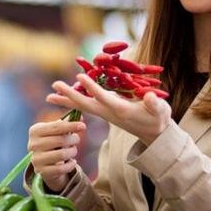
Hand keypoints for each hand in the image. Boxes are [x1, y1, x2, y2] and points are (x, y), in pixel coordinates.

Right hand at [27, 119, 85, 191]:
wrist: (45, 162)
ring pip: (62, 155)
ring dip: (72, 152)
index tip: (83, 126)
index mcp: (35, 131)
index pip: (56, 127)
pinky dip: (71, 165)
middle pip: (60, 140)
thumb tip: (80, 116)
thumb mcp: (57, 131)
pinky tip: (72, 162)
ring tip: (73, 150)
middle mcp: (33, 144)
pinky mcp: (41, 171)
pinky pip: (61, 168)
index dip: (71, 125)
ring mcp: (36, 159)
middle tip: (77, 139)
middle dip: (73, 139)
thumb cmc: (53, 141)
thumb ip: (67, 123)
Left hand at [47, 73, 171, 145]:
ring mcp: (106, 113)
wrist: (154, 133)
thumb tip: (150, 97)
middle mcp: (109, 112)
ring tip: (49, 94)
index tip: (79, 76)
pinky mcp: (105, 111)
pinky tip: (64, 96)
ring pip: (83, 105)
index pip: (103, 98)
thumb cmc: (158, 119)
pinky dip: (74, 100)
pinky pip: (87, 105)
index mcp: (121, 110)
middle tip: (54, 85)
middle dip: (70, 94)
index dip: (91, 87)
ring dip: (66, 99)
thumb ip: (155, 104)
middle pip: (86, 103)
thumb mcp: (161, 111)